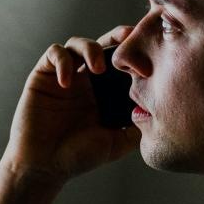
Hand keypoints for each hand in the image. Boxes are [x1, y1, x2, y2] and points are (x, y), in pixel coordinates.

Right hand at [2, 27, 141, 185]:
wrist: (43, 167)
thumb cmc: (78, 157)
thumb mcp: (117, 143)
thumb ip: (137, 128)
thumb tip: (160, 113)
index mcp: (104, 92)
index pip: (121, 62)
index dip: (134, 53)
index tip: (149, 54)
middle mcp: (85, 80)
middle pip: (102, 44)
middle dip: (117, 37)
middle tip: (129, 38)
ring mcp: (63, 76)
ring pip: (77, 44)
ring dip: (90, 48)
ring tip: (97, 67)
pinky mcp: (42, 76)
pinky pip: (53, 54)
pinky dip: (62, 62)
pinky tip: (67, 82)